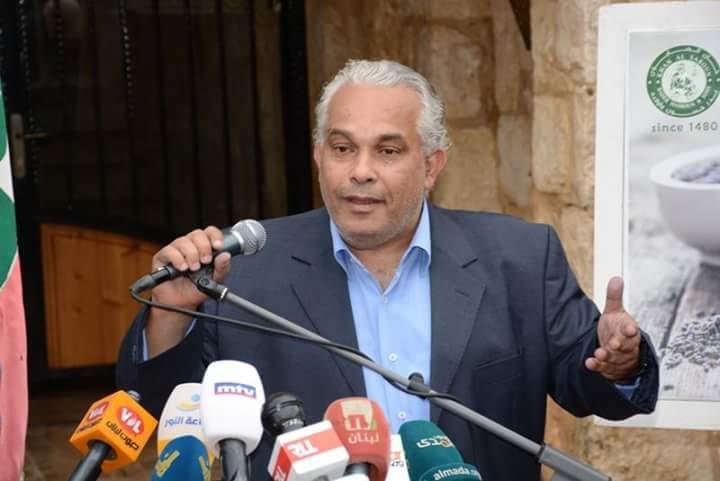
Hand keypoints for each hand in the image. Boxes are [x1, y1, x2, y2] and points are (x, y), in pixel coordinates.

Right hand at [145, 226, 231, 357]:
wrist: (181, 304)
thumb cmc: (197, 289)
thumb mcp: (215, 281)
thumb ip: (222, 268)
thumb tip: (226, 255)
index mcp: (204, 247)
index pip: (210, 232)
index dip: (215, 236)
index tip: (218, 246)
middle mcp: (190, 245)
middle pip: (197, 234)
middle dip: (203, 247)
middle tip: (205, 261)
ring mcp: (176, 250)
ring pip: (183, 241)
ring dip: (191, 254)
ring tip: (193, 268)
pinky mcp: (162, 257)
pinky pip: (169, 251)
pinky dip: (177, 258)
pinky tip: (182, 268)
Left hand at [585, 276, 641, 381]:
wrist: (620, 351)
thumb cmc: (618, 329)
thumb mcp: (615, 311)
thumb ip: (614, 297)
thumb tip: (616, 278)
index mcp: (628, 331)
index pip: (631, 330)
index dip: (631, 329)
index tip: (630, 329)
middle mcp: (625, 345)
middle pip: (625, 346)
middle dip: (620, 345)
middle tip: (614, 343)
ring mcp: (617, 357)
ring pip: (615, 358)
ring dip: (608, 356)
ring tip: (600, 353)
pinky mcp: (609, 366)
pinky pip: (604, 368)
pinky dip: (597, 366)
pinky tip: (590, 362)